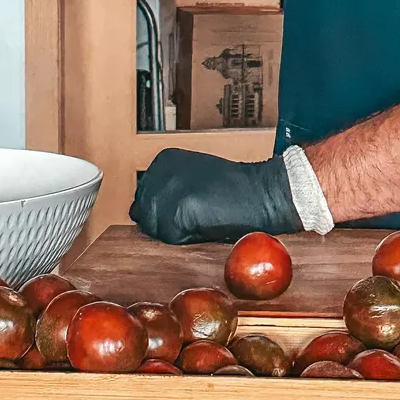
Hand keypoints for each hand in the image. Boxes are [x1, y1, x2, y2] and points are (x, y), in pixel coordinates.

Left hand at [130, 149, 301, 244]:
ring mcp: (167, 190)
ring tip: (202, 218)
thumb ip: (167, 189)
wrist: (262, 193)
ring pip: (155, 228)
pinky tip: (205, 224)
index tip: (191, 208)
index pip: (144, 198)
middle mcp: (160, 170)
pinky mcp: (176, 210)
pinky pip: (170, 237)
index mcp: (163, 160)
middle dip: (166, 223)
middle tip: (197, 216)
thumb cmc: (232, 190)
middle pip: (144, 213)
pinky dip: (186, 238)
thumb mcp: (193, 177)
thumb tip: (138, 213)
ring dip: (176, 232)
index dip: (165, 212)